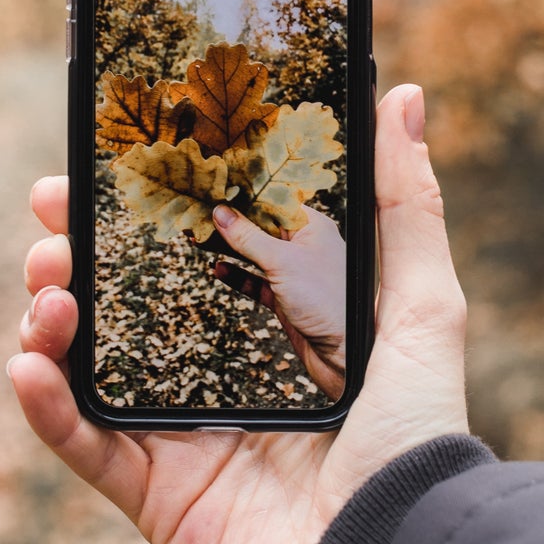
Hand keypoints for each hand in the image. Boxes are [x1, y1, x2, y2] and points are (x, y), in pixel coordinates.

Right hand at [9, 85, 468, 543]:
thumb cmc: (418, 434)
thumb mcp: (423, 306)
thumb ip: (404, 206)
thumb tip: (405, 97)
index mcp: (270, 333)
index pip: (186, 257)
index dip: (140, 213)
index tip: (102, 165)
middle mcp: (217, 380)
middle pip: (122, 306)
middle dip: (75, 255)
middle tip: (50, 219)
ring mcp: (180, 439)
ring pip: (86, 367)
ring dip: (49, 317)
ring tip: (48, 284)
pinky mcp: (155, 497)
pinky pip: (82, 446)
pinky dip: (43, 406)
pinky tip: (27, 361)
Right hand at [211, 205, 346, 399]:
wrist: (343, 354)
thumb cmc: (327, 302)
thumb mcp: (282, 262)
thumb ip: (248, 237)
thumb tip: (221, 213)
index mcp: (312, 227)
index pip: (273, 202)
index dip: (246, 195)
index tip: (217, 189)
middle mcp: (304, 246)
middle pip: (261, 227)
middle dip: (232, 222)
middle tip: (200, 213)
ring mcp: (294, 272)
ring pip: (255, 253)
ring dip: (230, 248)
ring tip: (200, 238)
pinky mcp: (285, 297)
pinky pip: (256, 281)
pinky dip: (238, 276)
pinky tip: (219, 270)